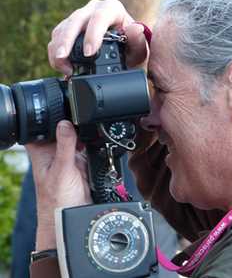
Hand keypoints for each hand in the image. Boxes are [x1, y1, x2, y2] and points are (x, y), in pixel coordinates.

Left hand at [26, 120, 91, 250]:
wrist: (71, 216)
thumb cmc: (56, 200)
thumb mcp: (61, 170)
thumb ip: (64, 147)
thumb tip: (65, 123)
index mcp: (42, 150)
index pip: (44, 126)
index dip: (53, 115)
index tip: (66, 108)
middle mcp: (55, 150)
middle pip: (64, 128)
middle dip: (74, 123)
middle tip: (83, 119)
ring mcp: (69, 154)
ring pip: (77, 135)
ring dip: (84, 133)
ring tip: (90, 132)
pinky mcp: (82, 160)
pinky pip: (88, 145)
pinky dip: (93, 142)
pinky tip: (96, 141)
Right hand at [48, 0, 148, 75]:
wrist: (123, 48)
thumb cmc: (131, 47)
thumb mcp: (138, 47)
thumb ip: (137, 40)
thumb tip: (135, 29)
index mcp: (111, 9)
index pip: (100, 17)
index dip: (92, 34)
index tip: (89, 53)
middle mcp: (93, 9)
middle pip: (75, 21)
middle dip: (66, 41)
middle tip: (63, 59)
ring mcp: (80, 17)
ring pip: (62, 28)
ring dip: (58, 48)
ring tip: (62, 68)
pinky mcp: (70, 27)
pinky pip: (57, 36)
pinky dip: (56, 51)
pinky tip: (61, 65)